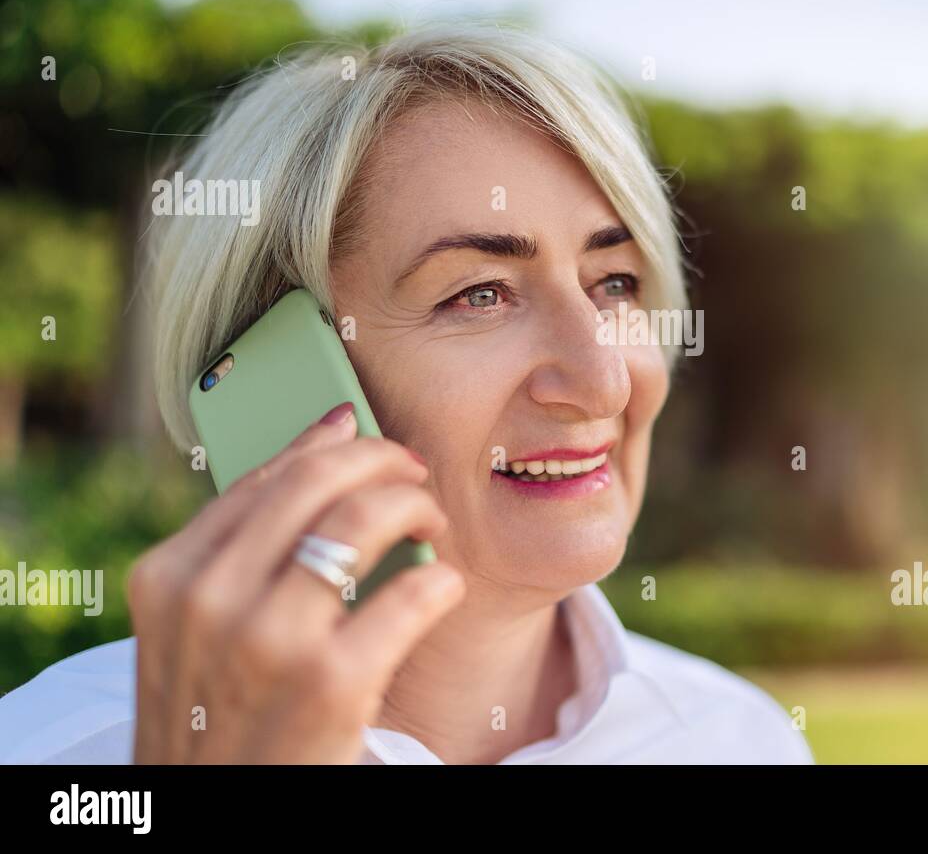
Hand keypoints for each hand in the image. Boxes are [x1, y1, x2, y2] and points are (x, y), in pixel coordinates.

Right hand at [127, 403, 464, 762]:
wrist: (214, 820)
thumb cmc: (217, 722)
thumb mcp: (191, 635)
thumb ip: (239, 551)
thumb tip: (325, 441)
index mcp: (169, 577)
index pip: (264, 476)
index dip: (325, 442)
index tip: (360, 429)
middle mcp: (210, 599)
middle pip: (319, 480)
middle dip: (381, 459)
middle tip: (414, 473)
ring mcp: (270, 640)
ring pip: (366, 518)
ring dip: (416, 507)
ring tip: (432, 524)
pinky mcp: (332, 682)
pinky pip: (412, 593)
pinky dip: (440, 580)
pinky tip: (442, 588)